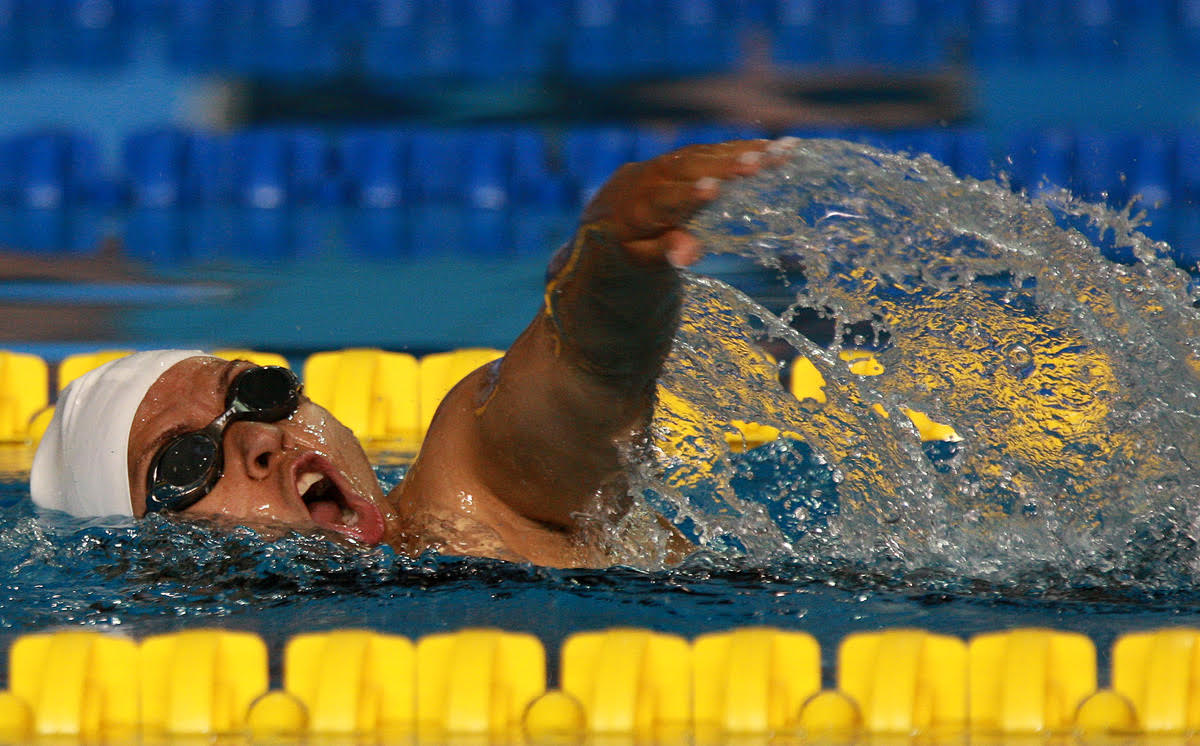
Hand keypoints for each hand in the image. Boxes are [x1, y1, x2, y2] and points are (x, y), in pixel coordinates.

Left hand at [580, 139, 787, 267]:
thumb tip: (691, 254)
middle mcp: (648, 179)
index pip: (664, 200)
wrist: (603, 221)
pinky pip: (708, 150)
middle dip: (724, 166)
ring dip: (742, 151)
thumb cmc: (626, 250)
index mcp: (636, 209)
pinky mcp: (677, 157)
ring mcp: (663, 164)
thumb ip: (664, 252)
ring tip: (781, 151)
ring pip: (703, 154)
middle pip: (688, 168)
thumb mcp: (640, 260)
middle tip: (759, 163)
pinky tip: (772, 148)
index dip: (688, 195)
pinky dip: (739, 148)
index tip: (713, 189)